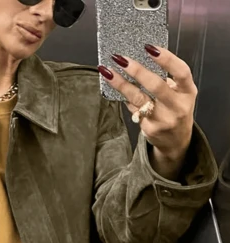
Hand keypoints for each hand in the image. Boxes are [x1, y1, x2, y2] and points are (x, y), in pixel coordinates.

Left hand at [98, 45, 196, 164]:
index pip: (181, 72)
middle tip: (121, 59)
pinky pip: (133, 109)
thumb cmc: (175, 109)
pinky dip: (124, 98)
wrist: (176, 141)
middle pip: (156, 86)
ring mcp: (163, 120)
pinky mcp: (150, 129)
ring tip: (108, 72)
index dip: (167, 59)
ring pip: (139, 99)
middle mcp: (178, 107)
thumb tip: (137, 61)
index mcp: (188, 92)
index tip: (149, 47)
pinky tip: (114, 89)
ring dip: (121, 84)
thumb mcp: (179, 93)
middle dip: (137, 71)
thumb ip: (165, 79)